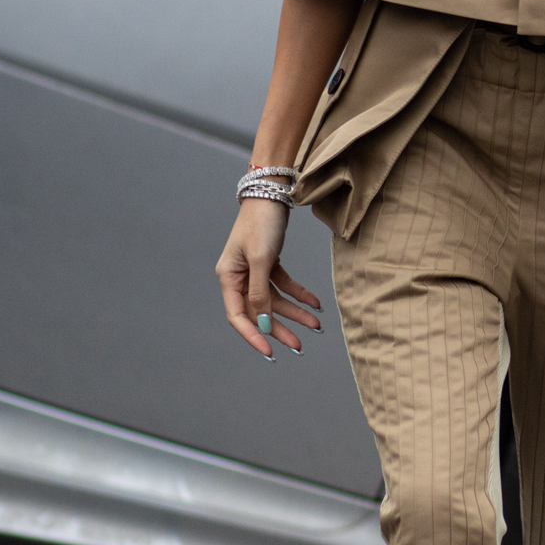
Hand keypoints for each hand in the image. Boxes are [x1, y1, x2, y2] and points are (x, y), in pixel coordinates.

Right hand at [216, 196, 322, 359]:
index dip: (253, 336)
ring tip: (316, 326)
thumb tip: (263, 322)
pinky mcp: (269, 262)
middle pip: (259, 311)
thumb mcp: (261, 259)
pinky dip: (299, 294)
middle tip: (299, 347)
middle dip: (280, 329)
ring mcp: (254, 270)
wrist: (272, 192)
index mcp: (228, 277)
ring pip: (274, 300)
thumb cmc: (261, 222)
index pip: (238, 316)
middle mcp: (238, 276)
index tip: (270, 353)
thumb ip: (261, 293)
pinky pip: (284, 285)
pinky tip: (315, 303)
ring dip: (295, 313)